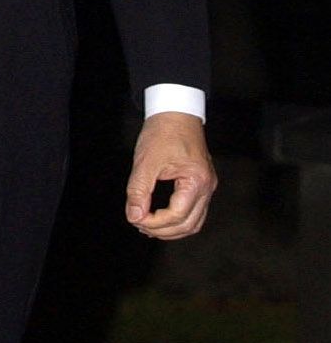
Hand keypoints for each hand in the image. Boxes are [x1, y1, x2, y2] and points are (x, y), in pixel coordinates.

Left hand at [125, 110, 215, 239]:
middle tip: (139, 225)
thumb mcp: (145, 162)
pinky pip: (194, 211)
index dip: (154, 222)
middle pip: (188, 224)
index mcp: (196, 180)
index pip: (176, 215)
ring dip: (171, 229)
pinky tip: (160, 218)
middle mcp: (207, 186)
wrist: (176, 112)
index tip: (135, 218)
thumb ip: (138, 191)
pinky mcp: (201, 184)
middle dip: (162, 230)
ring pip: (194, 222)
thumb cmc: (163, 132)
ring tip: (148, 225)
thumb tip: (134, 216)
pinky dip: (178, 220)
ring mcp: (207, 186)